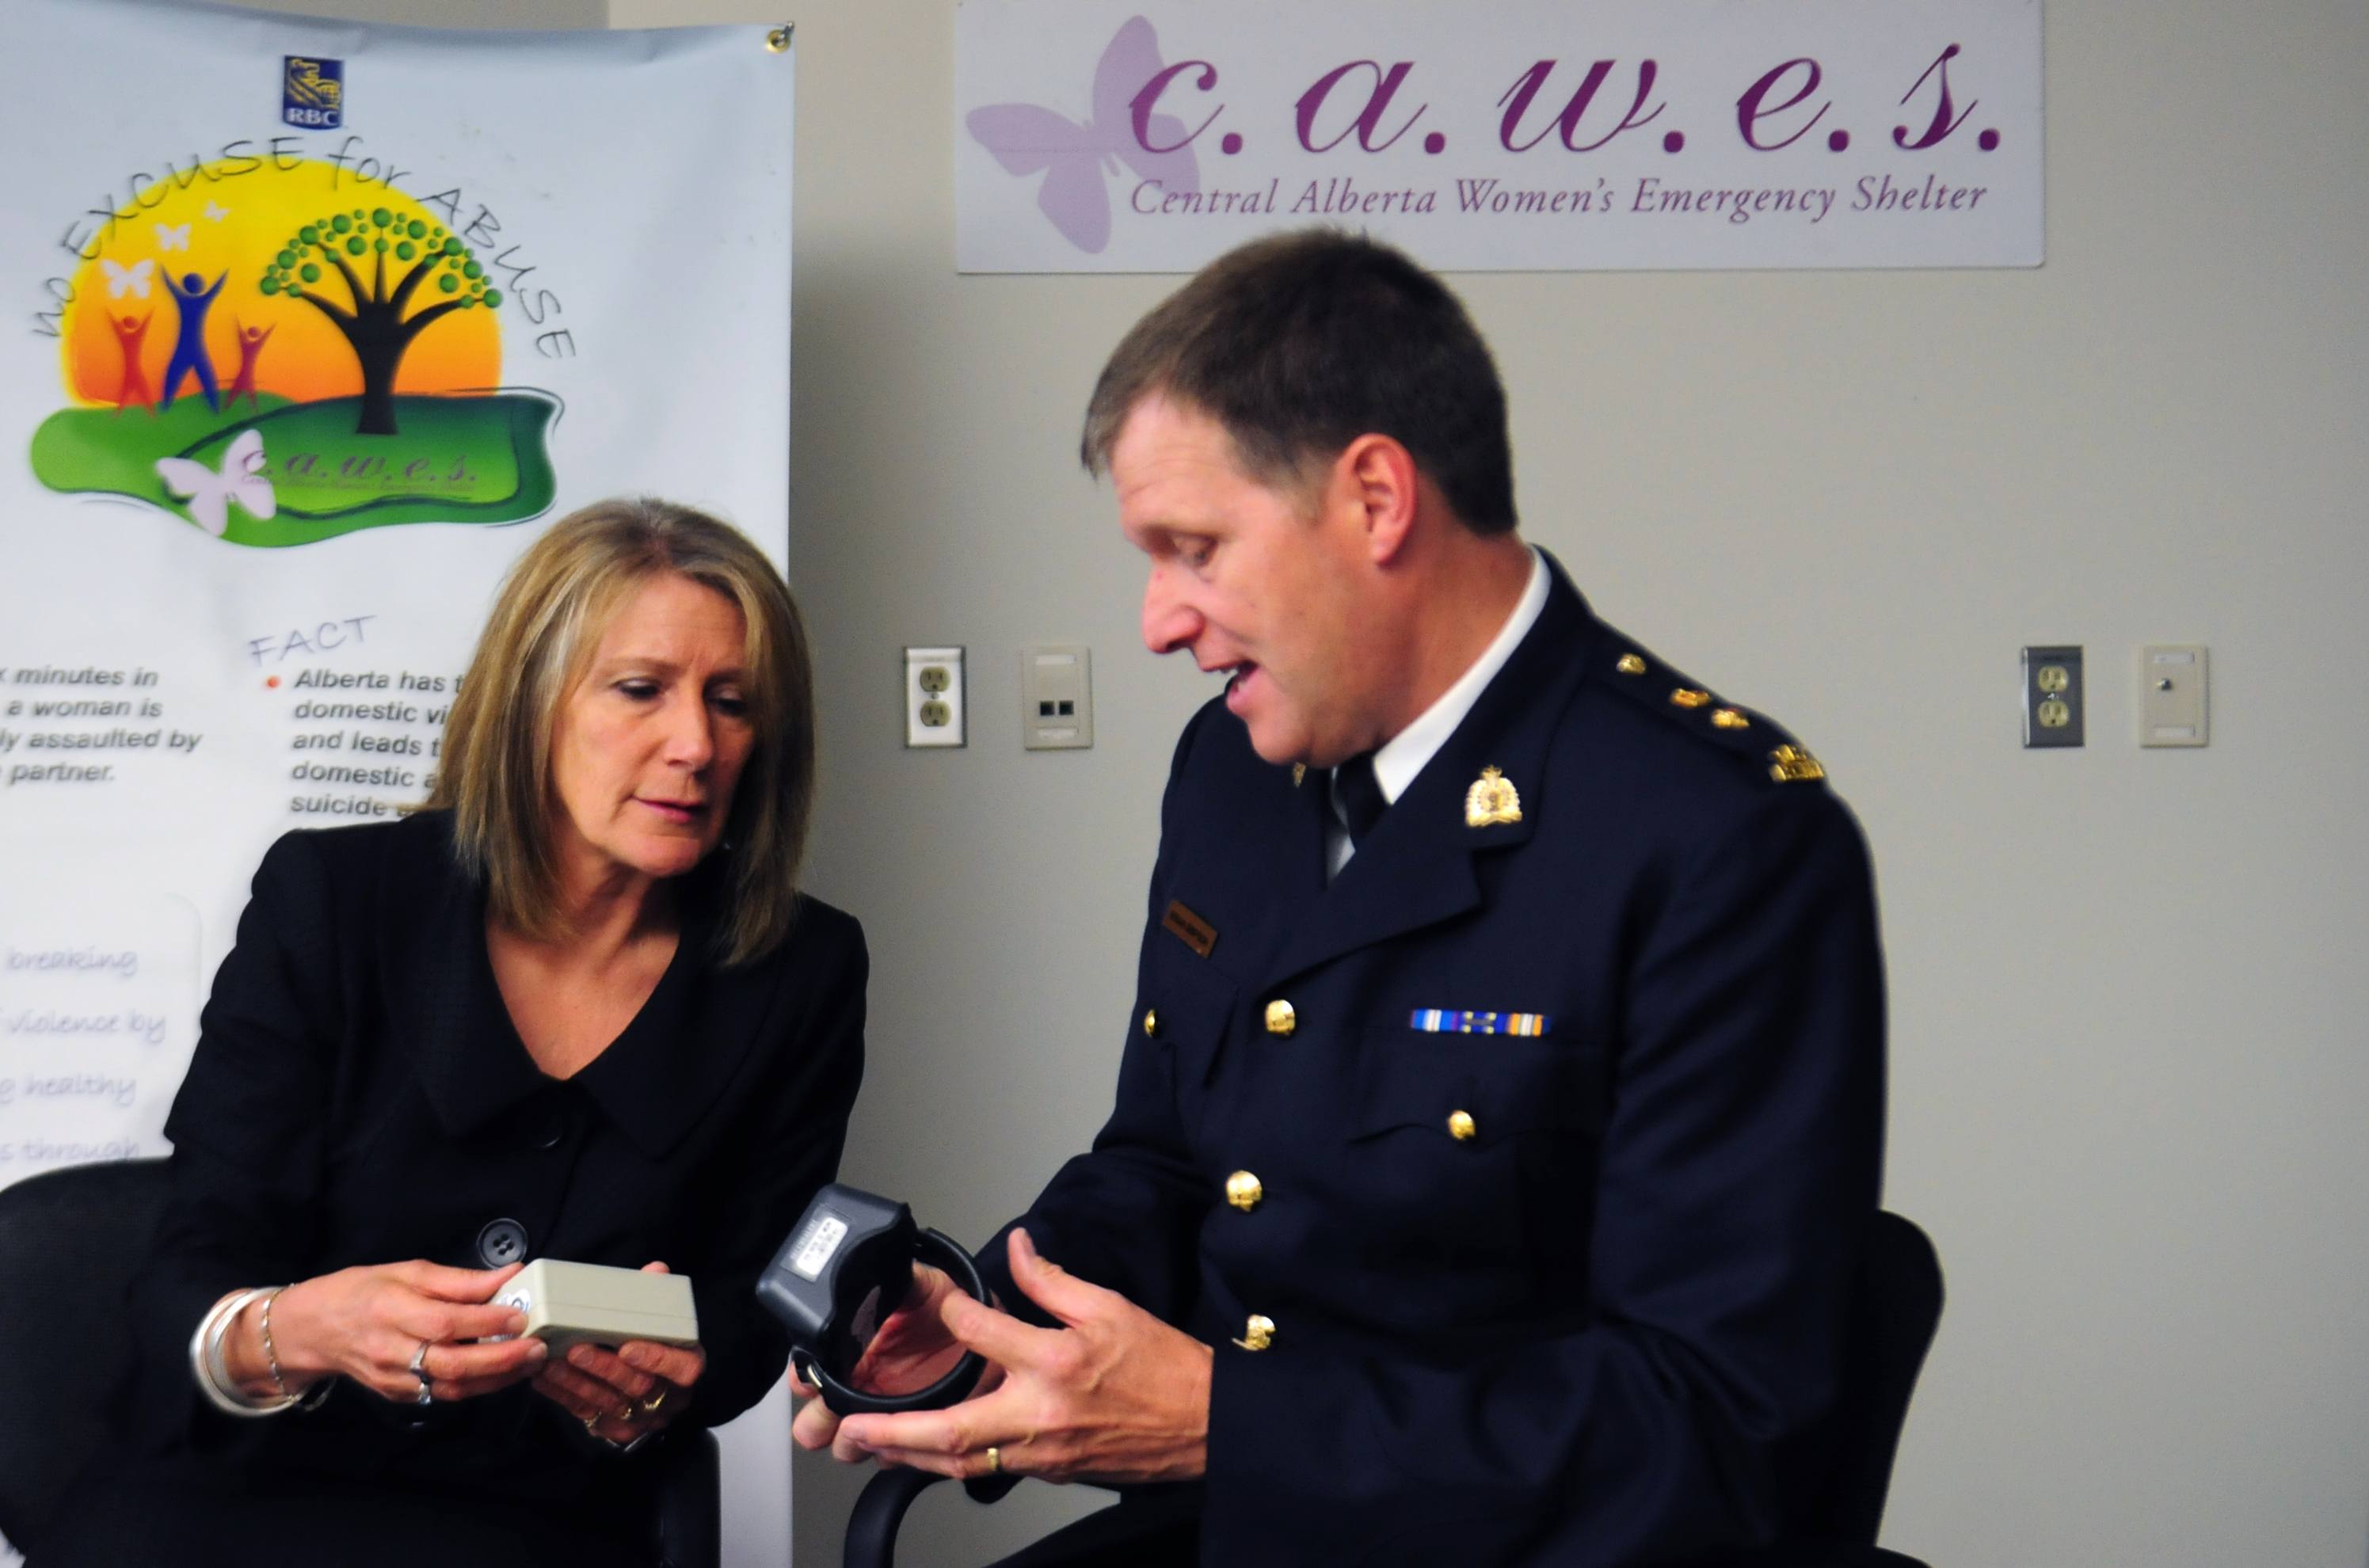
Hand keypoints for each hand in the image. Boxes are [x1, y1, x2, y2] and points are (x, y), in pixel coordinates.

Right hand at [257, 1259, 543, 1402]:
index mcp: (393, 1311)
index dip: (487, 1322)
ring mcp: (394, 1379)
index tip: (521, 1314)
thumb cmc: (361, 1291)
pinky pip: (441, 1394)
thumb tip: (508, 1274)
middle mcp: (392, 1350)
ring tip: (529, 1362)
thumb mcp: (407, 1272)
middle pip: (453, 1364)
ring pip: (452, 1386)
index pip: (447, 1321)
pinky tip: (500, 1372)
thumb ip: (458, 1280)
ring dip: (496, 1378)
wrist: (311, 1331)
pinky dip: (475, 1386)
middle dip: (502, 1359)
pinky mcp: (397, 1395)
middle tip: (538, 1347)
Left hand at [529, 1262, 705, 1444]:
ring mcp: (639, 1418)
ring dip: (575, 1381)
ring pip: (607, 1403)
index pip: (684, 1369)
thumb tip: (656, 1271)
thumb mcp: (662, 1322)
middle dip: (603, 1367)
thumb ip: (657, 1299)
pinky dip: (562, 1394)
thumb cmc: (653, 1344)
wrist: (648, 1386)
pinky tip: (544, 1377)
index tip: (627, 1346)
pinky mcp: (612, 1429)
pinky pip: (586, 1414)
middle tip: (575, 1348)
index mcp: (686, 1366)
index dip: (657, 1359)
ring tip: (549, 1361)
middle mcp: (667, 1398)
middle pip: (638, 1386)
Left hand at [830, 1229, 1210, 1485]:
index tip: (935, 1299)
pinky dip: (952, 1462)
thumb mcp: (1109, 1307)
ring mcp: (1041, 1453)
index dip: (951, 1312)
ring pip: (960, 1463)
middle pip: (948, 1431)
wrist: (1204, 1425)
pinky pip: (988, 1470)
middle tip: (851, 1427)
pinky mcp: (1049, 1471)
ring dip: (910, 1456)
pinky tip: (932, 1451)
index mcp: (1055, 1364)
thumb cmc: (1165, 1368)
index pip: (981, 1333)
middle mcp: (1040, 1415)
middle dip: (892, 1432)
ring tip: (872, 1445)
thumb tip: (1018, 1247)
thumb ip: (1051, 1280)